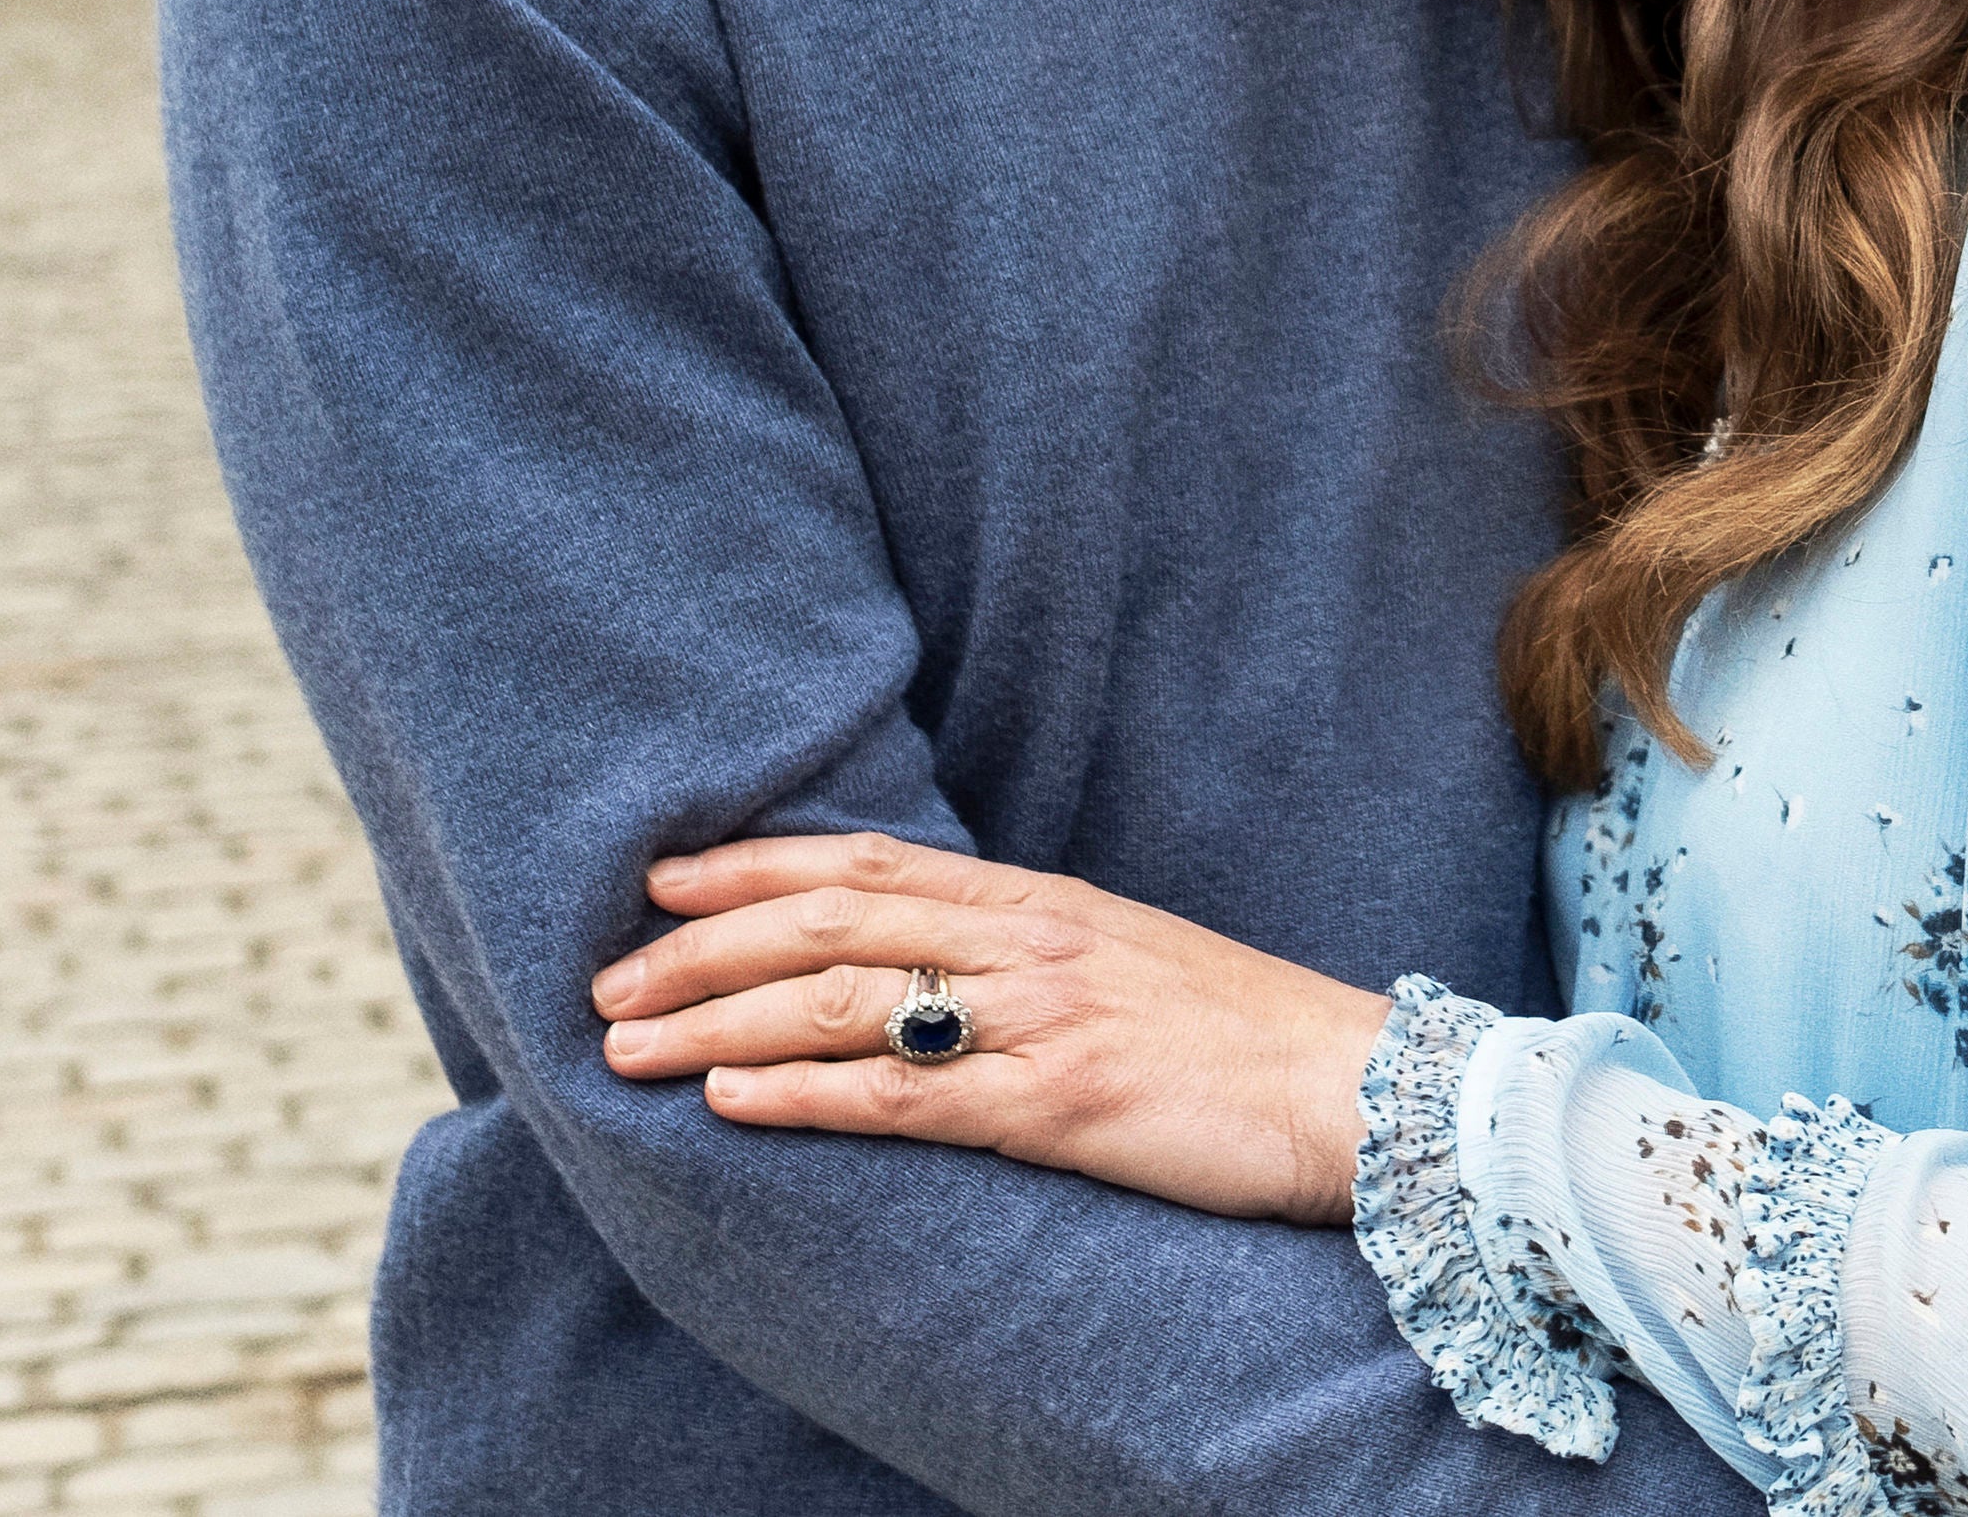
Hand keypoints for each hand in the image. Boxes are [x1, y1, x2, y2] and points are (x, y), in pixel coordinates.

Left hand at [590, 832, 1391, 1226]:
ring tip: (627, 1048)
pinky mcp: (1058, 1107)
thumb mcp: (1124, 963)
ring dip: (718, 1022)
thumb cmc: (1242, 1038)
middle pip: (829, 923)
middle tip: (605, 977)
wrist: (1362, 1092)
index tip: (659, 875)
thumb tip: (927, 961)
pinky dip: (805, 1098)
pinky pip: (906, 1099)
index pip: (866, 861)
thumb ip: (1025, 952)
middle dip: (703, 945)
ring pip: (842, 1004)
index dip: (752, 863)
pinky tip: (731, 1104)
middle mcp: (1027, 941)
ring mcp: (1039, 1019)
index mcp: (1039, 900)